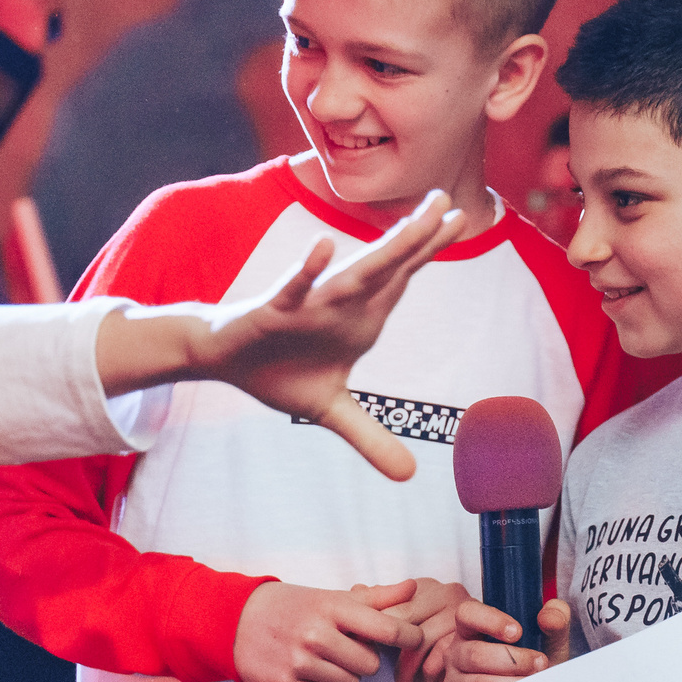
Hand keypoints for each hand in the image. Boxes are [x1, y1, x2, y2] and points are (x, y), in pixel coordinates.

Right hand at [184, 194, 459, 478]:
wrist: (221, 356)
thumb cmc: (278, 369)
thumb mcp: (329, 411)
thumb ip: (370, 437)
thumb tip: (410, 477)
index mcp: (359, 316)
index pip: (401, 278)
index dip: (430, 250)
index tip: (460, 218)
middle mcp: (340, 303)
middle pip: (389, 267)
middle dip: (420, 237)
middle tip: (450, 204)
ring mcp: (310, 304)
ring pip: (355, 274)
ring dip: (386, 249)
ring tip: (416, 222)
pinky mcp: (274, 310)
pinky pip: (294, 288)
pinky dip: (309, 269)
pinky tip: (324, 245)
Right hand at [234, 579, 423, 681]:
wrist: (237, 620)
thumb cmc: (294, 607)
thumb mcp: (331, 596)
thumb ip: (376, 597)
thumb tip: (413, 587)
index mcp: (332, 608)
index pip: (387, 629)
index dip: (410, 638)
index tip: (416, 640)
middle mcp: (316, 634)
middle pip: (370, 665)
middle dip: (364, 659)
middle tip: (346, 648)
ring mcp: (299, 661)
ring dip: (344, 675)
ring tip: (324, 658)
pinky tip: (310, 673)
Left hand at [352, 578, 470, 681]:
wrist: (479, 666)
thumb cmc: (434, 645)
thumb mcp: (406, 624)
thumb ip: (383, 606)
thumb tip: (357, 589)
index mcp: (426, 585)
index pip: (390, 602)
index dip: (372, 627)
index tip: (358, 647)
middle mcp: (447, 592)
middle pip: (403, 620)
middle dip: (387, 649)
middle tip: (372, 670)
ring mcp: (462, 613)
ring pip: (420, 641)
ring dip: (406, 671)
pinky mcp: (472, 637)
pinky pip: (439, 658)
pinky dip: (426, 677)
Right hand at [433, 597, 571, 681]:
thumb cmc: (536, 662)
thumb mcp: (549, 637)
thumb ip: (556, 617)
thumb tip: (548, 618)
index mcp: (473, 629)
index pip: (467, 614)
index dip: (490, 621)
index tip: (518, 632)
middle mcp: (458, 654)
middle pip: (476, 654)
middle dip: (514, 660)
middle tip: (541, 663)